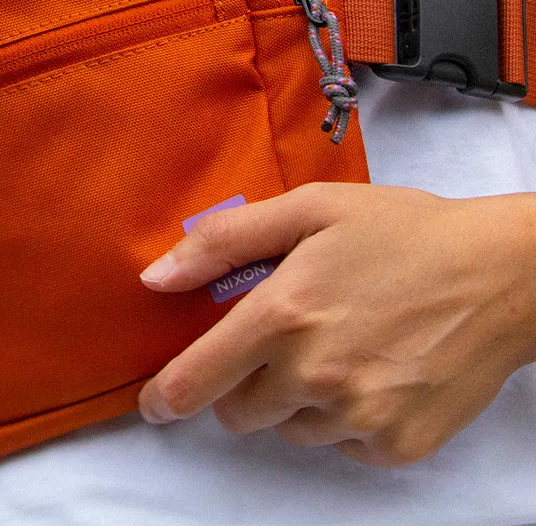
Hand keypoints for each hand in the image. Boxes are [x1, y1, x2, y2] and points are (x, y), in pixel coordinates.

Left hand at [137, 182, 535, 466]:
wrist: (498, 273)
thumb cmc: (401, 231)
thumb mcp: (309, 208)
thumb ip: (224, 241)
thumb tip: (156, 278)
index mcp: (284, 313)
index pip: (199, 379)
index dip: (169, 395)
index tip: (157, 402)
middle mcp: (315, 375)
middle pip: (239, 412)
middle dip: (245, 381)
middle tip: (286, 337)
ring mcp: (358, 417)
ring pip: (290, 429)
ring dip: (298, 398)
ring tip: (342, 342)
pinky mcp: (396, 446)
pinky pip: (341, 444)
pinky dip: (346, 417)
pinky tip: (375, 368)